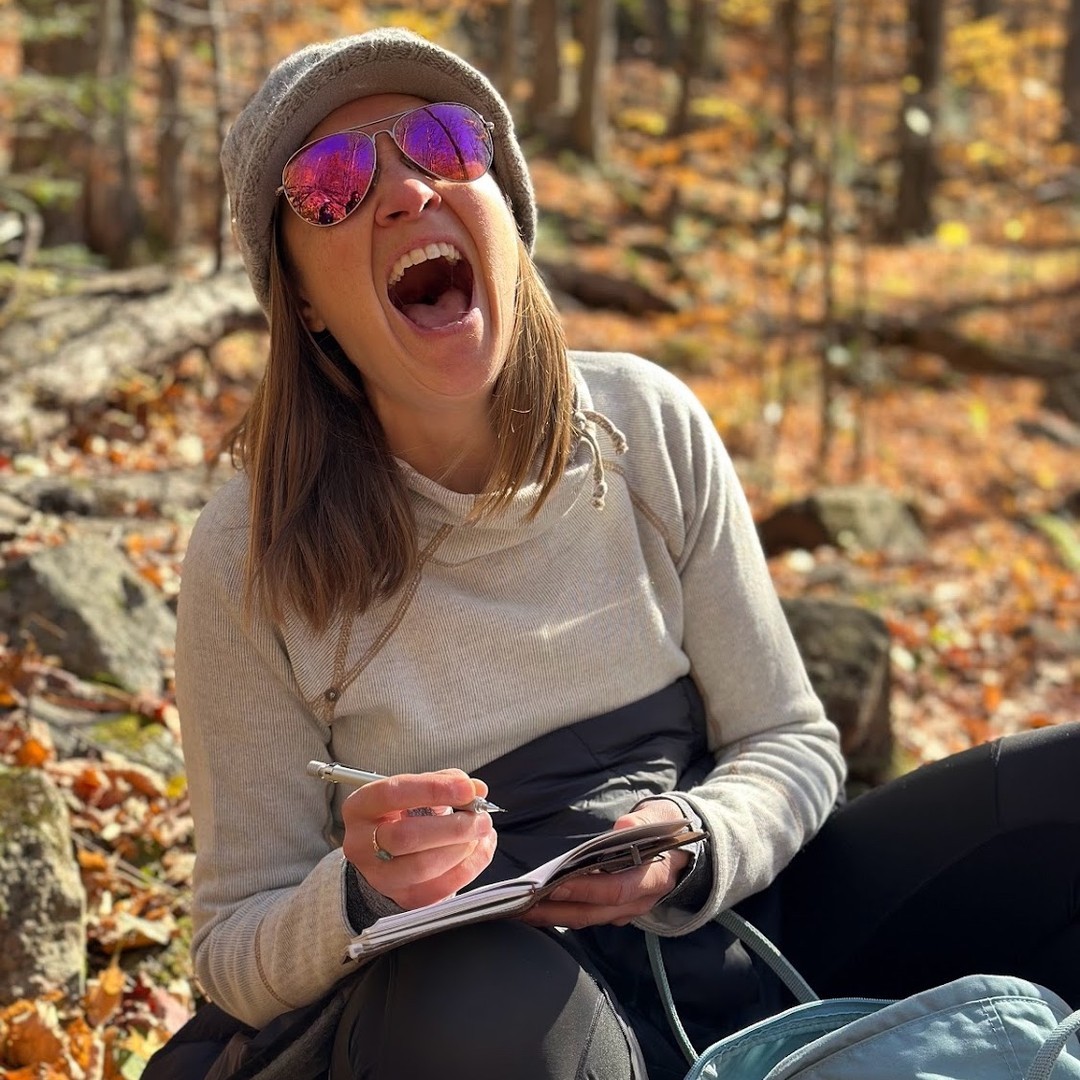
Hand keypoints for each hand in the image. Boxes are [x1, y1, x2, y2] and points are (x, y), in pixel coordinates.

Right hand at [341, 769, 496, 909]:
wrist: (385, 857)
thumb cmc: (402, 817)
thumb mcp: (412, 792)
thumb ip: (443, 784)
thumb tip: (475, 790)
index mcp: (360, 808)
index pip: (392, 794)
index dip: (433, 789)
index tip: (466, 788)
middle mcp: (362, 845)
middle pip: (407, 836)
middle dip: (453, 826)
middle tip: (481, 816)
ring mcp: (380, 877)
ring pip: (424, 866)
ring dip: (463, 847)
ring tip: (481, 831)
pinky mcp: (403, 900)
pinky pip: (440, 889)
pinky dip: (469, 866)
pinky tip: (480, 848)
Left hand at [520, 800, 691, 929]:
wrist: (682, 851)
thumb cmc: (666, 830)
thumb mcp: (661, 818)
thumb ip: (643, 822)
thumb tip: (623, 828)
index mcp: (653, 878)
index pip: (615, 889)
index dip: (583, 888)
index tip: (552, 883)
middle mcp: (639, 901)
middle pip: (593, 912)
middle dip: (554, 910)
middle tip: (520, 905)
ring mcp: (627, 910)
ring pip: (586, 919)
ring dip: (552, 915)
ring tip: (520, 909)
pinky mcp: (616, 910)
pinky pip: (587, 916)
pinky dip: (561, 913)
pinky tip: (538, 907)